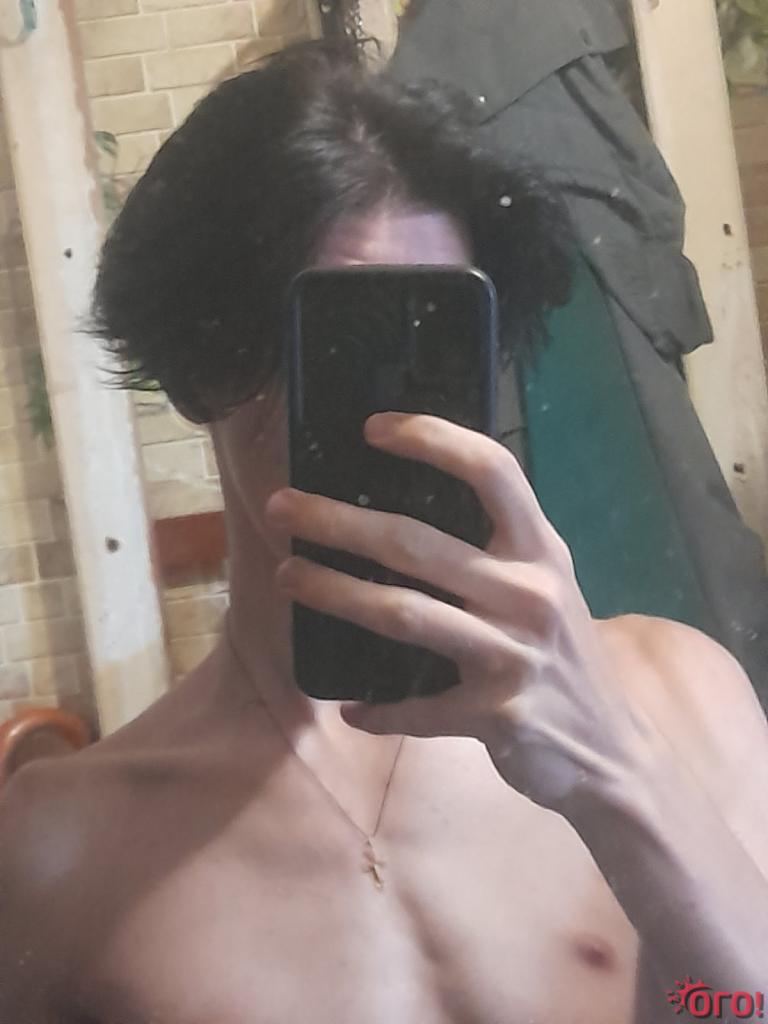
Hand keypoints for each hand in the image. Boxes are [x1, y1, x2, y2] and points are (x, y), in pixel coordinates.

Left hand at [265, 412, 648, 813]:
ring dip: (334, 594)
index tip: (372, 429)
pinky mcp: (497, 715)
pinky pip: (418, 709)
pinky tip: (348, 706)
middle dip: (339, 522)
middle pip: (418, 543)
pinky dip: (378, 709)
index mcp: (541, 549)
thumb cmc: (562, 654)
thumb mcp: (544, 587)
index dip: (433, 440)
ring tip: (286, 576)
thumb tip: (396, 520)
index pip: (492, 471)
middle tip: (282, 509)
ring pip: (404, 614)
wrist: (610, 747)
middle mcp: (530, 592)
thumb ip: (494, 552)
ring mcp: (514, 655)